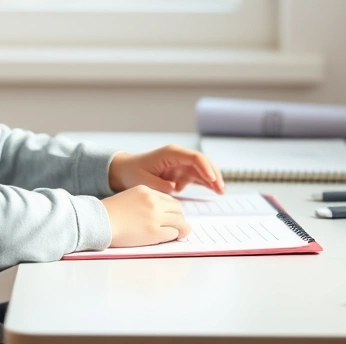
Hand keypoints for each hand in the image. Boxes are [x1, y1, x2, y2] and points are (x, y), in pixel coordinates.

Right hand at [101, 185, 190, 246]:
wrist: (99, 221)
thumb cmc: (108, 213)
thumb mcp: (128, 197)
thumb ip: (143, 201)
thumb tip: (156, 213)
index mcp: (146, 191)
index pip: (168, 199)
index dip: (172, 210)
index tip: (171, 217)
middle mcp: (153, 201)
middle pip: (177, 209)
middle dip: (179, 218)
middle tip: (179, 226)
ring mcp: (154, 216)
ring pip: (179, 221)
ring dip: (181, 228)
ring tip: (180, 234)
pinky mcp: (154, 232)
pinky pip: (173, 233)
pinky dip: (174, 236)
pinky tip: (170, 238)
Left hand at [108, 144, 224, 194]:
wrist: (124, 171)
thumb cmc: (133, 173)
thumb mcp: (145, 181)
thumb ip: (161, 185)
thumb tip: (175, 188)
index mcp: (171, 153)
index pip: (194, 158)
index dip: (206, 168)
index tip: (212, 180)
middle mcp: (179, 156)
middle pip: (202, 163)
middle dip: (213, 175)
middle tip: (221, 189)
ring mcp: (180, 164)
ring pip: (202, 170)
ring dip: (212, 180)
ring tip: (221, 192)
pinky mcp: (179, 173)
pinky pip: (196, 177)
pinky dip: (204, 183)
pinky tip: (213, 191)